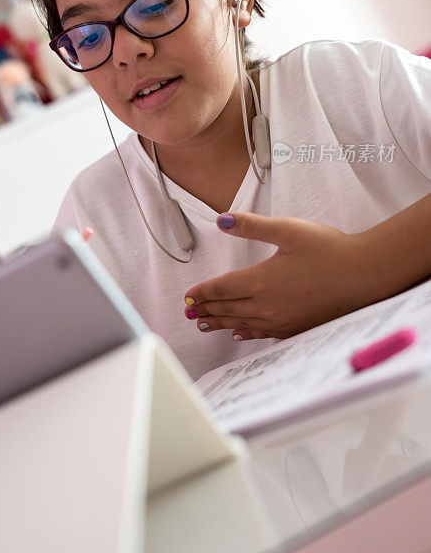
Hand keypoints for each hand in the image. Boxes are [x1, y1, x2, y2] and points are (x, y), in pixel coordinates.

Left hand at [184, 212, 370, 340]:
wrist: (364, 276)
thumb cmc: (329, 250)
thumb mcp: (287, 230)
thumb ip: (252, 226)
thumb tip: (222, 220)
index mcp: (260, 281)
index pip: (221, 288)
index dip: (202, 291)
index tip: (188, 295)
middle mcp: (267, 305)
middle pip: (227, 308)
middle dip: (206, 309)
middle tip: (190, 312)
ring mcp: (281, 320)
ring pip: (241, 323)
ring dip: (220, 322)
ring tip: (204, 324)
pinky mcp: (296, 328)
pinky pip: (262, 333)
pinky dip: (245, 333)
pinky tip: (239, 333)